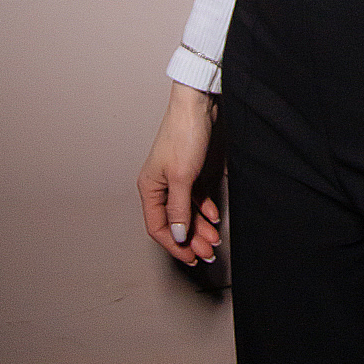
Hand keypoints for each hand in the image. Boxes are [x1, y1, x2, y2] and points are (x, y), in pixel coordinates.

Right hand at [138, 81, 223, 264]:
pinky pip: (194, 198)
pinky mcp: (189, 171)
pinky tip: (214, 216)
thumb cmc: (184, 134)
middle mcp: (159, 186)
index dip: (174, 245)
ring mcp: (175, 179)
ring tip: (214, 238)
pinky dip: (204, 209)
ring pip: (186, 212)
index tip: (191, 257)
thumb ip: (178, 208)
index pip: (157, 227)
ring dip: (200, 226)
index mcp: (149, 188)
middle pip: (174, 222)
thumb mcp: (182, 177)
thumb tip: (176, 235)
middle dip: (191, 239)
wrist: (198, 106)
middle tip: (208, 251)